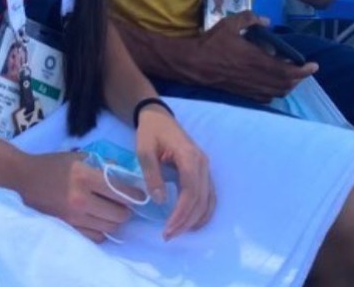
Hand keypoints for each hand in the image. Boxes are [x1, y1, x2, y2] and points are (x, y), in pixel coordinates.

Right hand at [12, 152, 133, 242]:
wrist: (24, 178)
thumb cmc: (52, 164)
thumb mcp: (78, 156)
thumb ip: (102, 163)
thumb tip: (123, 171)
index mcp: (86, 177)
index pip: (121, 191)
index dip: (136, 195)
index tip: (140, 195)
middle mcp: (82, 199)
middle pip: (119, 214)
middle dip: (127, 210)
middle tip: (125, 204)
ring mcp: (74, 217)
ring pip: (109, 228)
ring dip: (115, 221)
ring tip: (113, 213)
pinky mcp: (67, 227)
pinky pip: (95, 236)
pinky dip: (102, 230)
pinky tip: (99, 221)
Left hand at [134, 106, 215, 239]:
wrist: (158, 117)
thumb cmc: (151, 132)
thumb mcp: (144, 149)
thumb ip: (152, 174)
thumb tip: (161, 200)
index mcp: (188, 156)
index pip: (190, 191)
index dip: (181, 213)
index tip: (167, 229)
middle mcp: (202, 163)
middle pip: (201, 199)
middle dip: (186, 221)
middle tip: (169, 236)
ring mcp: (206, 167)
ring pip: (208, 200)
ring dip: (196, 220)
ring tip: (179, 233)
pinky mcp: (204, 171)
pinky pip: (209, 195)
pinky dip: (204, 212)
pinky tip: (193, 223)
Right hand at [194, 11, 317, 101]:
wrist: (193, 64)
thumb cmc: (211, 43)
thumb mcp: (229, 24)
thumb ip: (249, 19)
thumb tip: (266, 20)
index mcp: (257, 60)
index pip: (288, 70)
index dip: (304, 70)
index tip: (314, 66)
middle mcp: (257, 77)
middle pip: (286, 84)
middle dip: (299, 78)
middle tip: (304, 70)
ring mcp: (250, 88)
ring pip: (277, 92)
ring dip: (289, 86)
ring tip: (291, 76)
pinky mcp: (242, 93)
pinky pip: (265, 97)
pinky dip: (275, 92)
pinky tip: (273, 85)